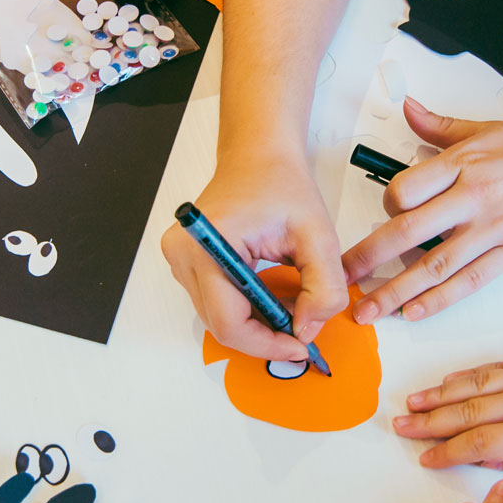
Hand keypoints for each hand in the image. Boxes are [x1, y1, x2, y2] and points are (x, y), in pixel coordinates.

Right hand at [161, 149, 348, 360]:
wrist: (258, 157)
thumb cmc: (283, 186)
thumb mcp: (318, 235)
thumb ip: (323, 288)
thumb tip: (306, 331)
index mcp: (208, 245)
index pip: (229, 321)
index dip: (267, 345)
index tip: (302, 346)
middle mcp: (182, 255)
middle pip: (220, 325)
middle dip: (264, 337)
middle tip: (302, 331)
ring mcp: (179, 259)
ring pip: (216, 318)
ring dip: (256, 325)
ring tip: (289, 308)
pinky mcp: (185, 262)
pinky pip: (214, 303)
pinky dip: (245, 310)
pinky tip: (270, 296)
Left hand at [343, 97, 502, 323]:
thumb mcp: (491, 129)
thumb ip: (442, 127)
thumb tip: (407, 108)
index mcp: (465, 162)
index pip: (406, 188)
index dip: (384, 203)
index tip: (378, 213)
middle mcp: (474, 197)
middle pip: (408, 232)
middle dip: (368, 258)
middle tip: (340, 278)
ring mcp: (494, 229)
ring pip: (433, 266)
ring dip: (395, 291)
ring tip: (367, 310)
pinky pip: (469, 282)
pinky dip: (439, 300)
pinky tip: (415, 313)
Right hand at [395, 357, 502, 480]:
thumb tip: (485, 461)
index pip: (481, 443)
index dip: (448, 451)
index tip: (425, 456)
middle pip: (468, 411)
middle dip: (430, 421)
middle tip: (400, 425)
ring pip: (474, 384)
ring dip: (438, 394)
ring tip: (411, 401)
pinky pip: (493, 367)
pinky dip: (466, 374)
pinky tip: (446, 380)